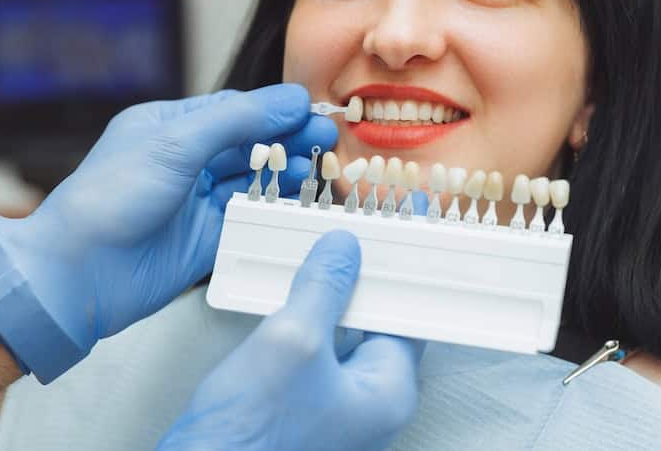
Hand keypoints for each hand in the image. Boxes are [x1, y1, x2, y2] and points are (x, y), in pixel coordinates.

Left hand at [0, 83, 336, 381]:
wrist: (78, 274)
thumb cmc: (108, 200)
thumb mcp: (174, 145)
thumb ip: (236, 120)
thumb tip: (289, 100)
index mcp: (169, 127)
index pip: (234, 110)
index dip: (275, 111)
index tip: (312, 111)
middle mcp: (185, 161)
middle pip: (250, 144)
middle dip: (289, 140)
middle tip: (327, 140)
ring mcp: (197, 201)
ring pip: (254, 180)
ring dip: (288, 173)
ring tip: (321, 170)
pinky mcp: (207, 238)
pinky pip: (251, 217)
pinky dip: (277, 209)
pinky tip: (300, 202)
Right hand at [157, 231, 424, 450]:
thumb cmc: (250, 438)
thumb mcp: (291, 343)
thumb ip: (323, 289)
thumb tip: (344, 249)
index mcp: (386, 392)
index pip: (410, 314)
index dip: (402, 268)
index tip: (404, 232)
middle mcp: (366, 403)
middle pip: (376, 319)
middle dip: (363, 275)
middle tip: (355, 231)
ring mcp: (331, 408)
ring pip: (341, 333)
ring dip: (329, 294)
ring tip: (320, 250)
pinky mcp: (297, 408)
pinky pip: (313, 351)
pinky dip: (306, 317)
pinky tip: (289, 291)